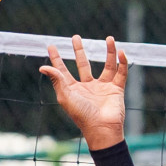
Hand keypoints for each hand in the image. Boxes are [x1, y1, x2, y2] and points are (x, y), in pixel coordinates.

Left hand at [40, 34, 127, 150]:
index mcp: (73, 89)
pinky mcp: (116, 90)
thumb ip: (56, 80)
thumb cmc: (82, 115)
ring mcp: (103, 88)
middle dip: (79, 51)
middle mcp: (88, 87)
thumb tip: (43, 67)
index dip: (56, 58)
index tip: (51, 46)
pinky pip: (121, 73)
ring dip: (109, 52)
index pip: (62, 70)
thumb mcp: (66, 96)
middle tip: (75, 37)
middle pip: (83, 64)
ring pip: (107, 65)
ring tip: (109, 38)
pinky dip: (122, 63)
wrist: (102, 128)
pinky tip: (122, 51)